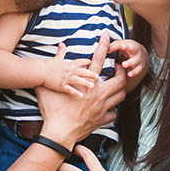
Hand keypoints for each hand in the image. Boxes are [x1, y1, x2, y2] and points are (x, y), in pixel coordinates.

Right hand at [36, 31, 125, 147]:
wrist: (59, 134)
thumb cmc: (52, 111)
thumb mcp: (47, 87)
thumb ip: (54, 66)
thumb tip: (58, 47)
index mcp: (87, 84)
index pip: (99, 59)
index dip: (105, 45)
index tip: (109, 36)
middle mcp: (99, 95)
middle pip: (120, 80)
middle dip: (122, 73)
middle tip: (118, 69)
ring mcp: (102, 108)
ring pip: (120, 96)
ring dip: (119, 91)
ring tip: (114, 87)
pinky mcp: (102, 120)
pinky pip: (113, 113)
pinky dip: (112, 110)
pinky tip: (106, 108)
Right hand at [42, 43, 98, 96]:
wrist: (39, 71)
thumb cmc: (48, 65)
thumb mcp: (56, 58)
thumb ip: (61, 52)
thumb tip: (62, 44)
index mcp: (69, 64)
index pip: (80, 62)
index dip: (86, 62)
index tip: (91, 62)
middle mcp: (68, 71)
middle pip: (81, 71)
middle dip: (90, 73)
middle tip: (97, 76)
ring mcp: (65, 78)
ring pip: (77, 80)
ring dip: (85, 82)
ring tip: (92, 85)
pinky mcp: (60, 85)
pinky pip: (69, 89)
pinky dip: (75, 92)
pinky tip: (81, 96)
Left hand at [108, 39, 148, 79]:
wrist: (141, 54)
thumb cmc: (129, 49)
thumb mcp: (122, 45)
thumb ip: (113, 46)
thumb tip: (104, 48)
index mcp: (131, 45)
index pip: (126, 44)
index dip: (123, 45)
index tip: (122, 46)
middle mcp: (136, 52)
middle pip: (134, 52)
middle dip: (128, 54)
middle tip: (123, 60)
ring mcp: (138, 59)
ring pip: (135, 61)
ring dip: (130, 64)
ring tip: (124, 65)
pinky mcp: (140, 67)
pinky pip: (138, 70)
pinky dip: (134, 72)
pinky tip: (129, 74)